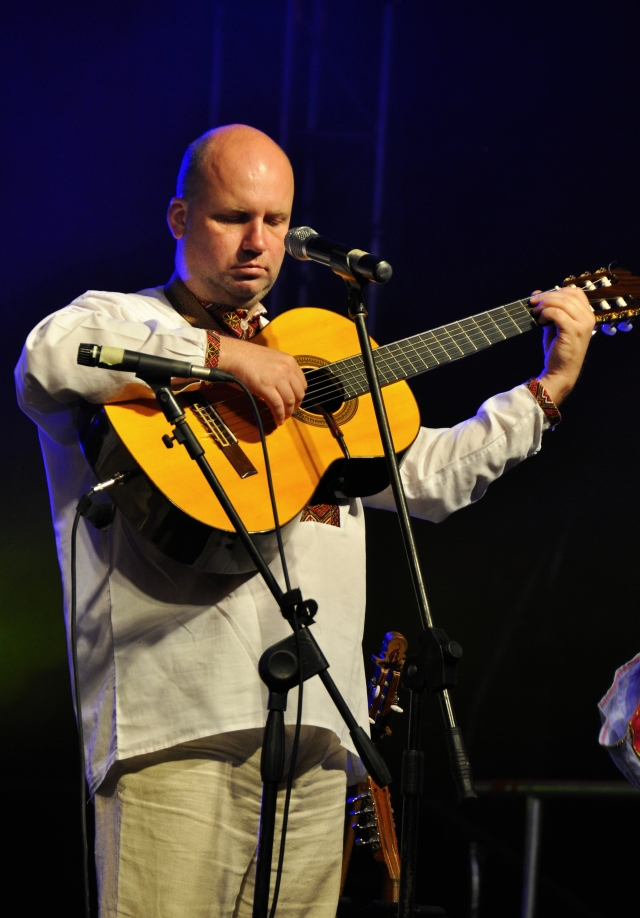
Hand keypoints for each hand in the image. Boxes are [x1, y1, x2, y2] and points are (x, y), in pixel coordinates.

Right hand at [217, 336, 306, 424]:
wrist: (235, 355)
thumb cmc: (249, 357)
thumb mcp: (273, 359)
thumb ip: (282, 370)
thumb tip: (285, 388)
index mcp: (290, 361)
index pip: (302, 384)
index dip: (299, 396)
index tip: (295, 402)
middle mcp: (286, 369)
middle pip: (298, 394)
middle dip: (295, 406)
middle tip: (289, 412)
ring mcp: (277, 378)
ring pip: (289, 401)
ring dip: (288, 413)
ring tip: (283, 417)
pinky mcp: (266, 387)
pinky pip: (277, 405)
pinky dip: (279, 415)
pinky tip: (278, 420)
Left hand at [530, 285, 594, 404]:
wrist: (561, 372)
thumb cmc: (558, 349)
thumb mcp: (555, 325)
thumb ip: (550, 310)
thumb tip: (536, 294)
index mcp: (587, 314)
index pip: (575, 292)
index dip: (556, 291)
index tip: (541, 297)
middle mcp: (588, 317)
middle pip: (568, 295)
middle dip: (547, 296)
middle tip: (533, 303)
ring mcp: (583, 324)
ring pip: (562, 302)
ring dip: (545, 304)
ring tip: (535, 312)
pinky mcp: (574, 331)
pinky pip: (558, 313)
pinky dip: (546, 313)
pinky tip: (540, 320)